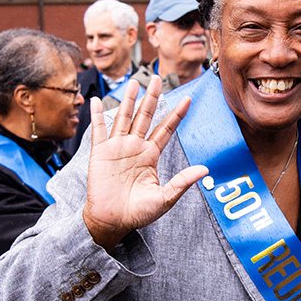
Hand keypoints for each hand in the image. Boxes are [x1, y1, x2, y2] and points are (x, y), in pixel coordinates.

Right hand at [83, 76, 207, 250]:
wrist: (112, 221)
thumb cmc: (137, 213)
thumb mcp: (165, 198)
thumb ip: (182, 182)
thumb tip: (204, 169)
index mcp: (150, 156)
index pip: (166, 130)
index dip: (176, 115)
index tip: (188, 99)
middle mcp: (135, 147)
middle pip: (145, 116)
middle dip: (151, 98)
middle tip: (157, 79)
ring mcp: (117, 148)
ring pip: (124, 118)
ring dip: (129, 100)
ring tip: (134, 83)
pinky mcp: (100, 153)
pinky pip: (98, 131)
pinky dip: (96, 116)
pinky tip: (96, 101)